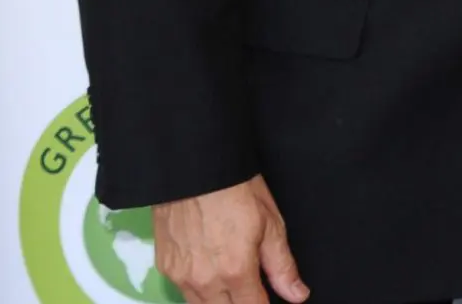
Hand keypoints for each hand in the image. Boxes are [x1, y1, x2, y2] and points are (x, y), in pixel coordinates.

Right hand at [152, 176, 305, 303]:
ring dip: (220, 301)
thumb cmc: (235, 190)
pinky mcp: (164, 267)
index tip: (268, 299)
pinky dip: (199, 290)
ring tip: (234, 285)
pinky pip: (184, 291)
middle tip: (252, 290)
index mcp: (235, 271)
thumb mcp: (271, 224)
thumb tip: (297, 295)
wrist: (193, 169)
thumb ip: (282, 266)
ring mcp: (180, 276)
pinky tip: (211, 274)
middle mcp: (204, 280)